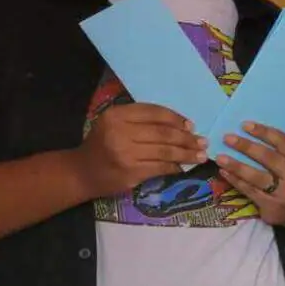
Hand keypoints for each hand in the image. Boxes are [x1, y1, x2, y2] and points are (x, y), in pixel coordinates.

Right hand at [73, 102, 206, 197]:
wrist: (82, 172)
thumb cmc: (103, 144)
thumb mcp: (115, 124)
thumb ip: (141, 120)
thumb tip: (182, 124)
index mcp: (117, 115)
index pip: (154, 112)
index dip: (176, 118)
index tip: (191, 125)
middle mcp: (120, 132)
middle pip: (164, 133)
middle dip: (187, 138)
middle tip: (203, 142)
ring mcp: (126, 154)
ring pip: (165, 151)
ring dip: (187, 154)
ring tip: (201, 155)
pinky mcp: (131, 172)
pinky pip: (161, 168)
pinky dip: (175, 167)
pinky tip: (183, 167)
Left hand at [215, 123, 284, 226]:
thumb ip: (278, 150)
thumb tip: (247, 131)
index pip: (284, 142)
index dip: (264, 132)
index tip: (245, 125)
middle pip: (269, 158)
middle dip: (246, 147)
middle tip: (227, 138)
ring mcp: (283, 192)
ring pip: (257, 176)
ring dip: (237, 166)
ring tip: (220, 157)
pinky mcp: (271, 205)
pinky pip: (250, 190)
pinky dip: (235, 180)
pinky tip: (224, 172)